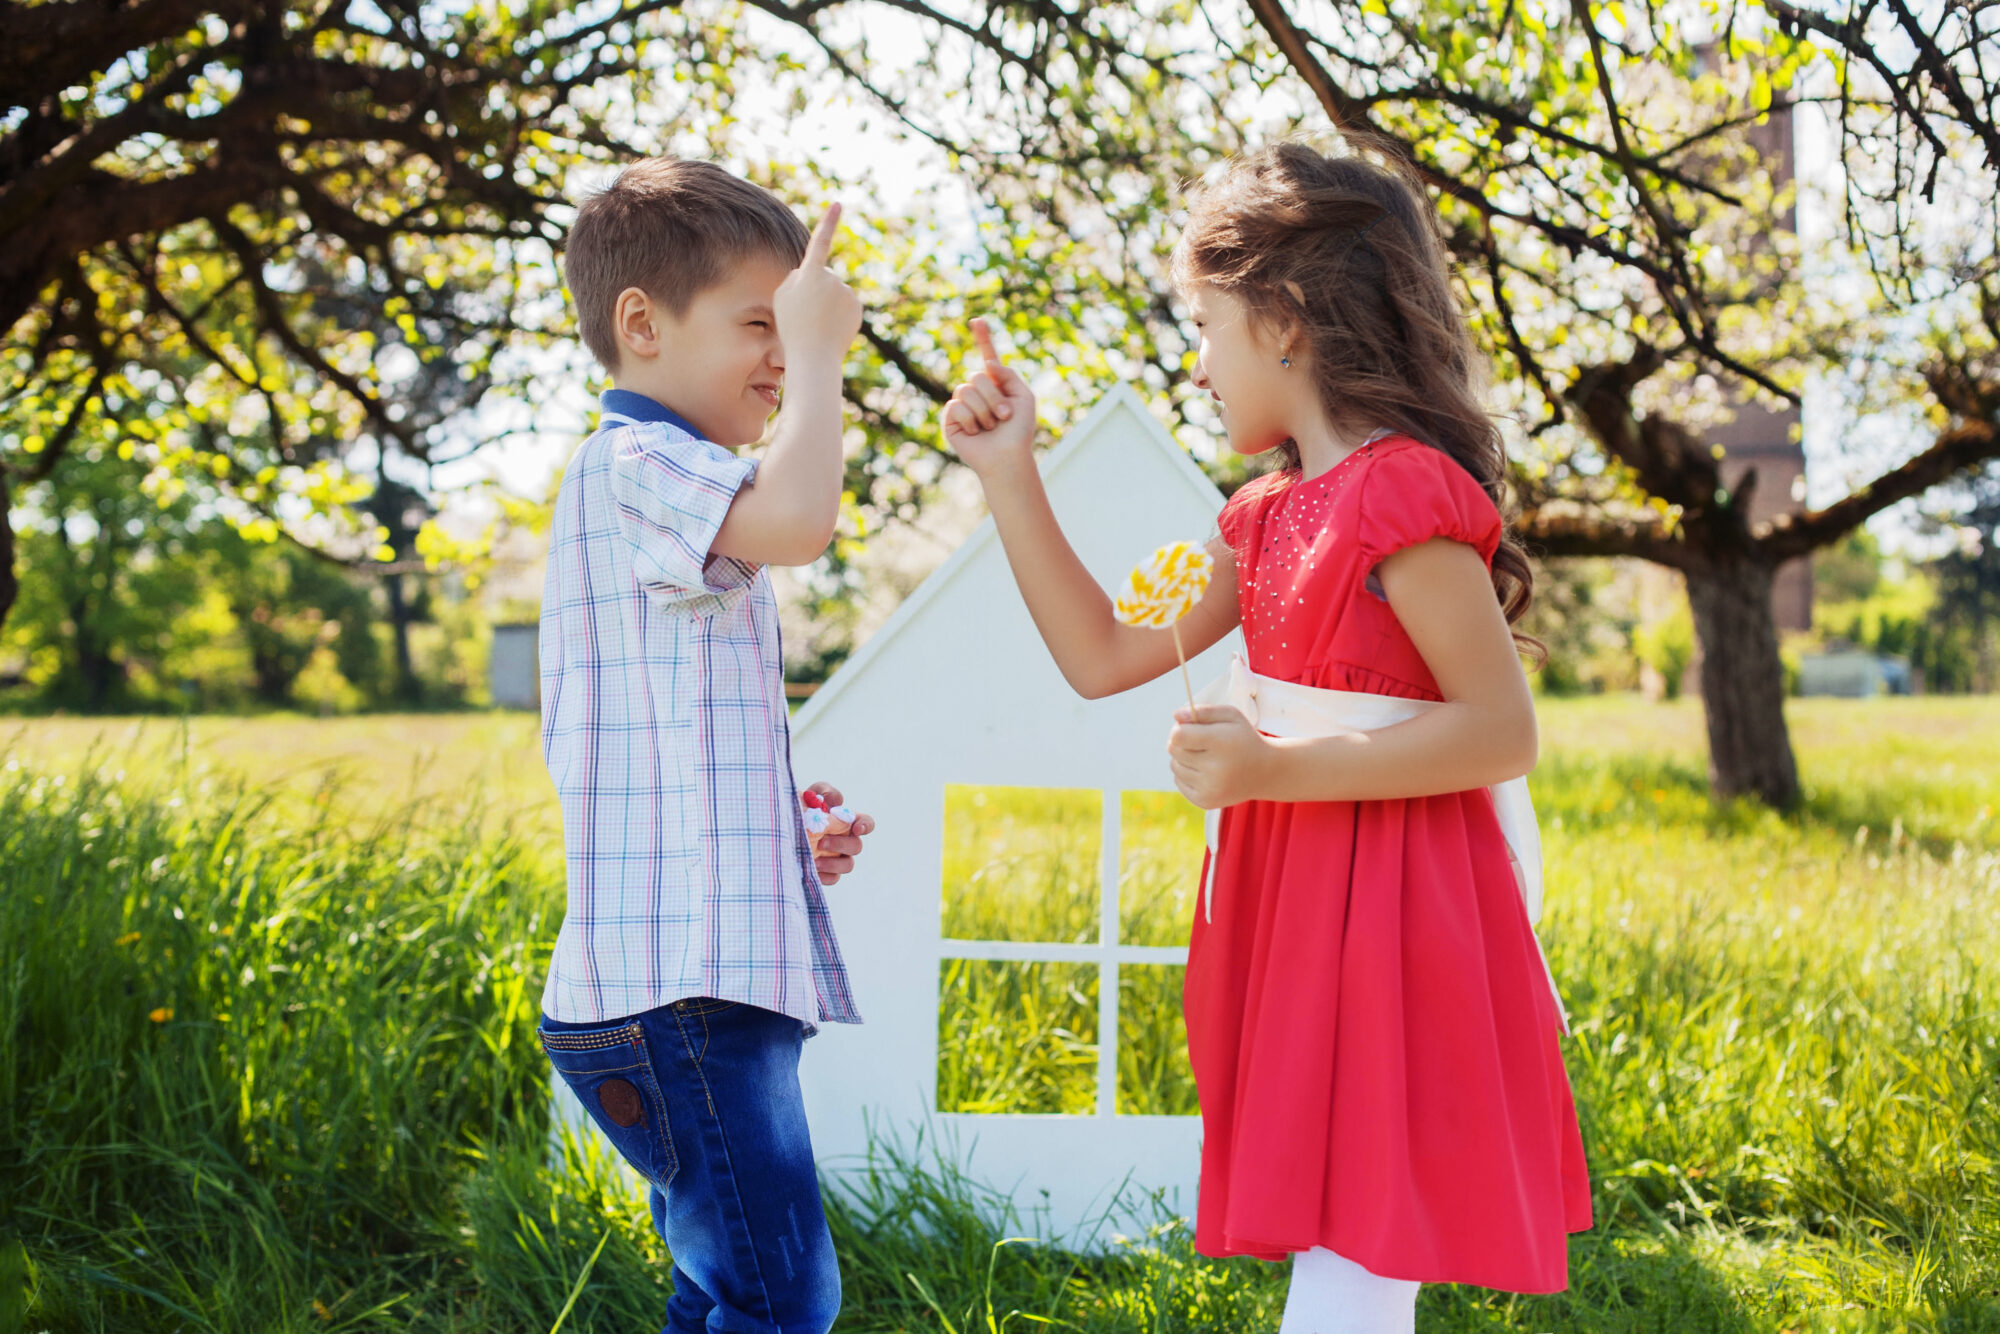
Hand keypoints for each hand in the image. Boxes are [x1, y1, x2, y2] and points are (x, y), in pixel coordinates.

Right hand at [774, 204, 863, 368]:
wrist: (814, 357)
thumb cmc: (792, 327)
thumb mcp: (781, 297)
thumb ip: (795, 278)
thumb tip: (810, 274)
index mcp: (810, 274)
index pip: (820, 242)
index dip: (829, 222)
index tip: (838, 204)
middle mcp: (832, 279)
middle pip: (820, 276)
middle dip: (814, 290)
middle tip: (804, 314)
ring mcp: (847, 293)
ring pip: (833, 291)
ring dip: (825, 303)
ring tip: (816, 323)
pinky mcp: (857, 307)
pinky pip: (844, 304)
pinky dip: (838, 313)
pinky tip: (830, 328)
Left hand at [804, 780, 875, 885]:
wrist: (779, 829)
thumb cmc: (799, 808)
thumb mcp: (809, 794)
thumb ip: (824, 791)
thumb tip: (838, 803)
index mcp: (846, 821)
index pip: (866, 823)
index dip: (866, 826)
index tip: (856, 828)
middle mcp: (844, 841)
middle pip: (857, 846)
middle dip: (841, 844)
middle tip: (821, 842)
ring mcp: (836, 858)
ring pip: (848, 865)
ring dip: (834, 863)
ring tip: (815, 860)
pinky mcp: (825, 873)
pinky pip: (834, 878)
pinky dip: (826, 875)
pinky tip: (812, 868)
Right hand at [943, 318, 1036, 475]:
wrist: (1008, 457)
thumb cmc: (1019, 431)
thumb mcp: (1023, 397)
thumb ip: (1008, 375)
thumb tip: (986, 364)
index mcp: (996, 385)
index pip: (987, 357)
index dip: (983, 338)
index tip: (978, 320)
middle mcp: (978, 392)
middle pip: (977, 376)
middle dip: (993, 397)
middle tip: (1004, 417)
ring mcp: (963, 405)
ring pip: (966, 391)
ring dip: (984, 411)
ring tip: (991, 427)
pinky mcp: (951, 420)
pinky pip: (956, 406)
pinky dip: (971, 420)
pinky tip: (976, 432)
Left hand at [1166, 706, 1270, 809]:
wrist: (1264, 772)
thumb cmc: (1243, 738)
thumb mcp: (1231, 716)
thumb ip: (1203, 711)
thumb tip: (1176, 715)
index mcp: (1222, 743)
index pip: (1178, 736)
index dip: (1179, 729)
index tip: (1189, 728)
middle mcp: (1216, 769)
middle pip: (1174, 750)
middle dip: (1182, 742)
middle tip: (1199, 741)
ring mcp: (1210, 789)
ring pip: (1174, 766)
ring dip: (1183, 759)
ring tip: (1205, 756)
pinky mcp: (1205, 801)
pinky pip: (1179, 781)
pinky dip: (1186, 774)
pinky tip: (1205, 771)